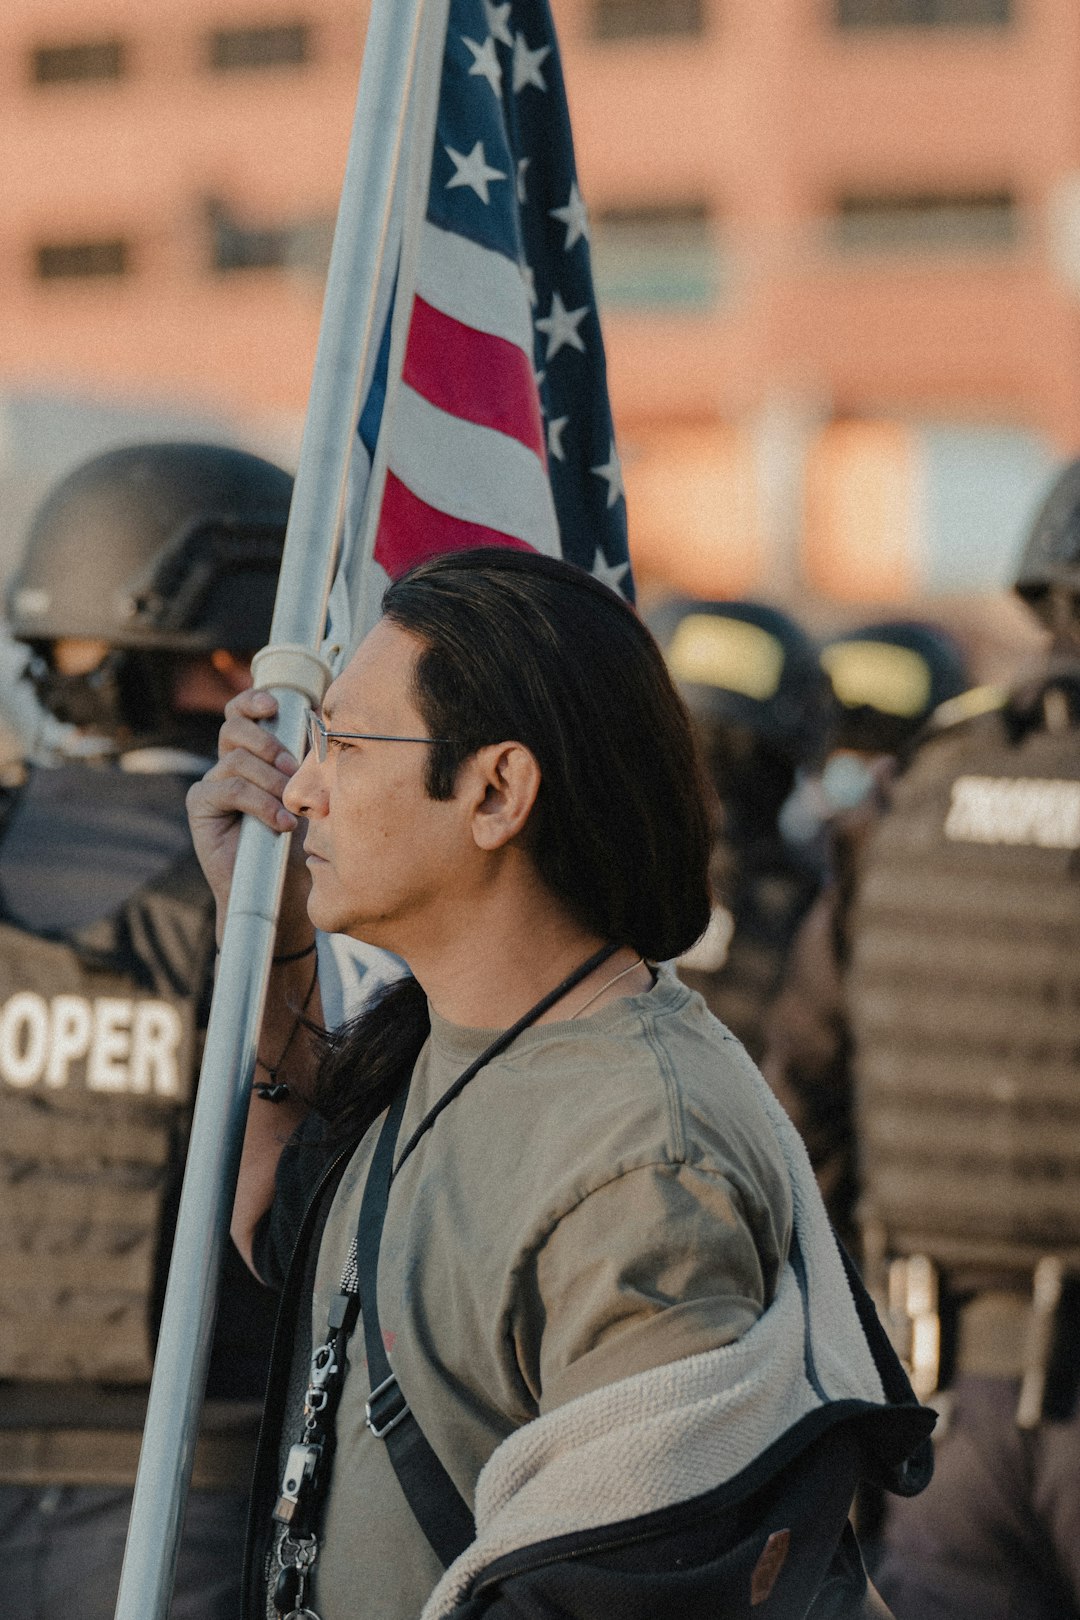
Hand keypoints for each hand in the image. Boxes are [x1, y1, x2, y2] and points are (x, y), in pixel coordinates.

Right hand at [187, 689, 308, 935]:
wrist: (282, 891)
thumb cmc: (301, 842)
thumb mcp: (309, 795)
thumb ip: (305, 761)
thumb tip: (320, 721)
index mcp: (253, 754)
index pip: (242, 713)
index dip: (253, 701)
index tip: (275, 703)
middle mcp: (228, 764)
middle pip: (233, 728)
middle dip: (268, 741)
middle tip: (294, 767)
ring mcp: (212, 784)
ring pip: (235, 760)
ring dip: (270, 779)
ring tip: (292, 806)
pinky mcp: (201, 808)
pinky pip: (228, 790)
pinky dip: (260, 804)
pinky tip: (281, 823)